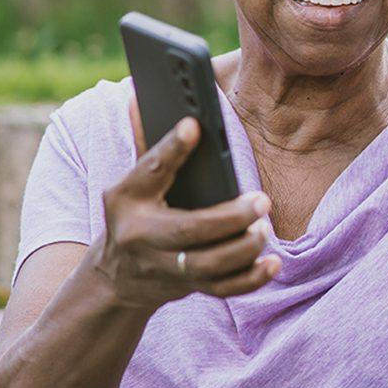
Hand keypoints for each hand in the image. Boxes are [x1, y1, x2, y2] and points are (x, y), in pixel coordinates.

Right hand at [91, 115, 279, 312]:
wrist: (115, 277)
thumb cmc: (133, 215)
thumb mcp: (131, 184)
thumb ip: (149, 147)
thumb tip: (140, 98)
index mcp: (126, 199)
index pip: (150, 170)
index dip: (171, 148)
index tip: (194, 126)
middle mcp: (141, 236)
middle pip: (187, 230)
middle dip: (229, 218)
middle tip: (261, 201)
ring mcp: (163, 266)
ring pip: (207, 265)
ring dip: (243, 248)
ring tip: (264, 228)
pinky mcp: (186, 286)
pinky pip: (221, 289)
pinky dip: (250, 279)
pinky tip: (272, 263)